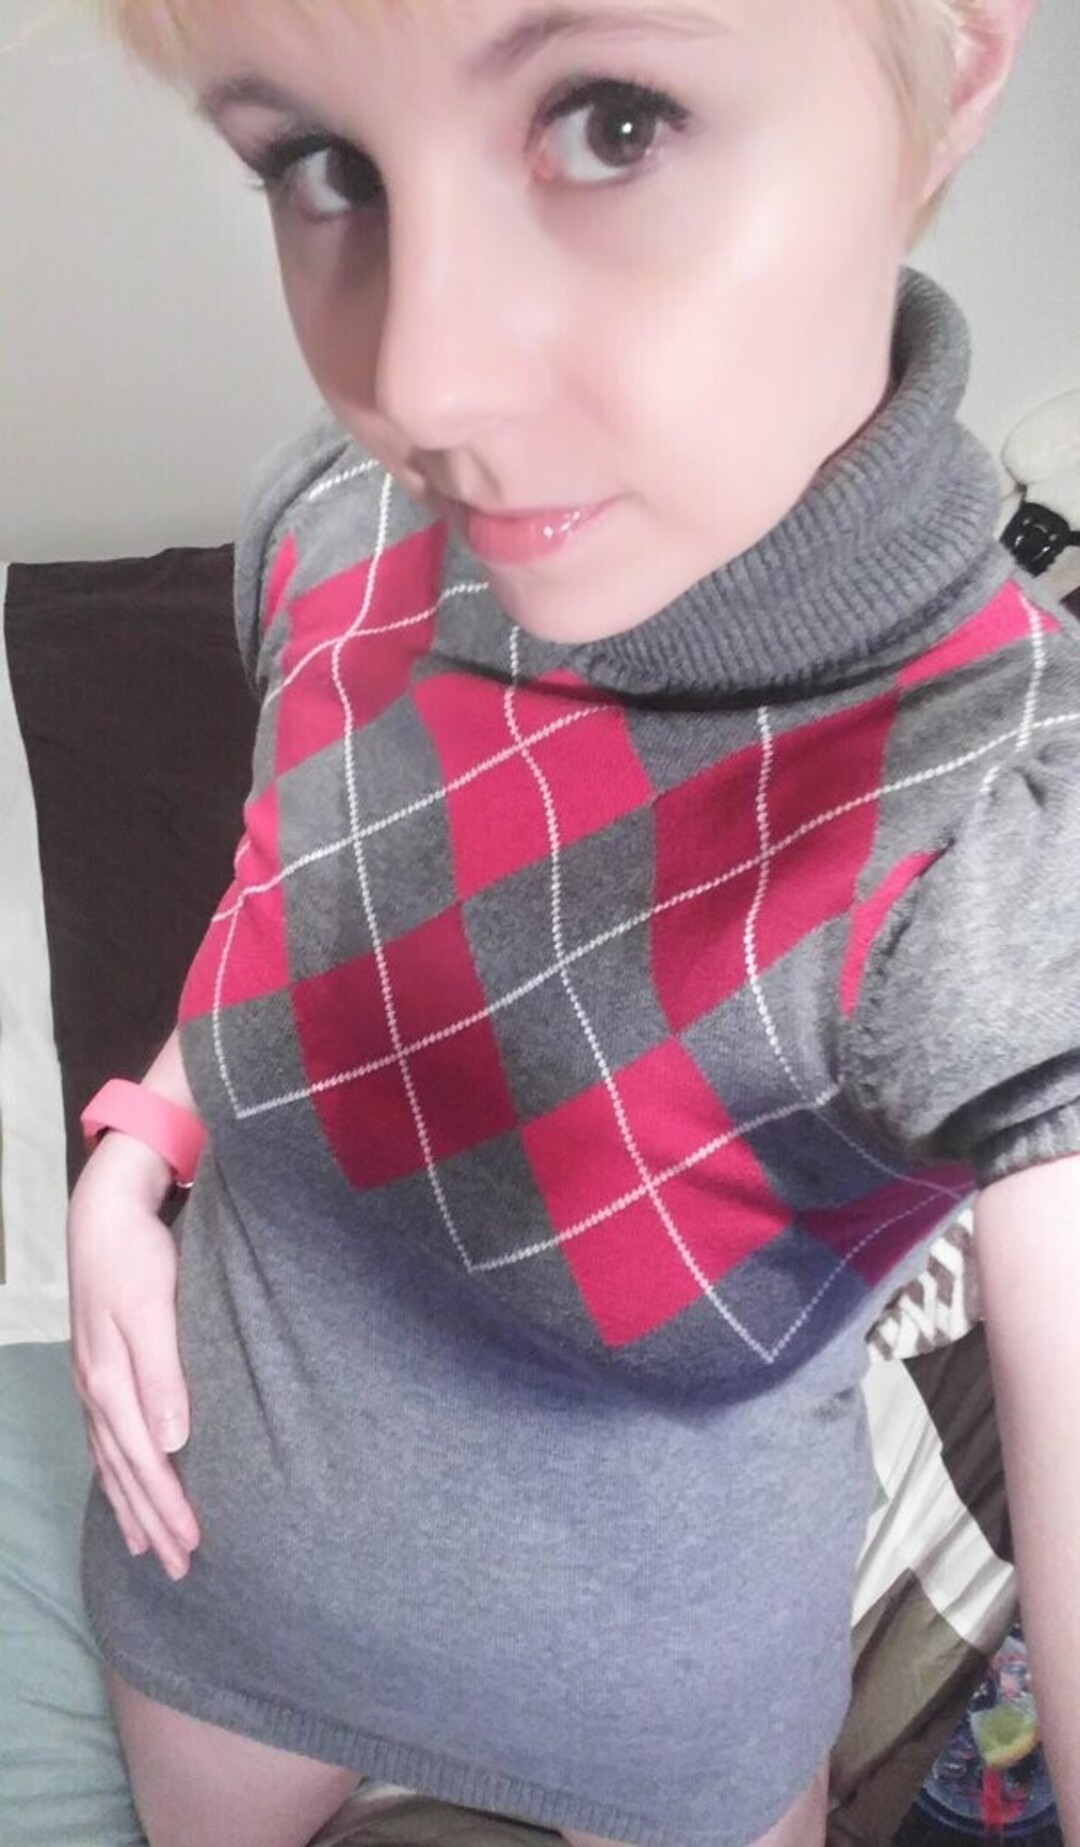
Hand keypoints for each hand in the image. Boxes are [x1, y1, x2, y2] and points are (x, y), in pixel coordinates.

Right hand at [68, 1132, 200, 1578]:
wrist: (103, 1214)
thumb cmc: (137, 1256)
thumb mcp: (152, 1310)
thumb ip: (162, 1374)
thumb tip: (172, 1442)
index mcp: (111, 1382)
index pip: (144, 1463)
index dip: (167, 1507)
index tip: (193, 1546)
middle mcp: (96, 1391)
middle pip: (126, 1473)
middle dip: (152, 1523)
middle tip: (181, 1569)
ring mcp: (92, 1382)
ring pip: (111, 1462)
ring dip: (130, 1507)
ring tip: (146, 1549)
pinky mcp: (97, 1369)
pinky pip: (103, 1440)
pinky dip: (114, 1474)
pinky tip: (121, 1488)